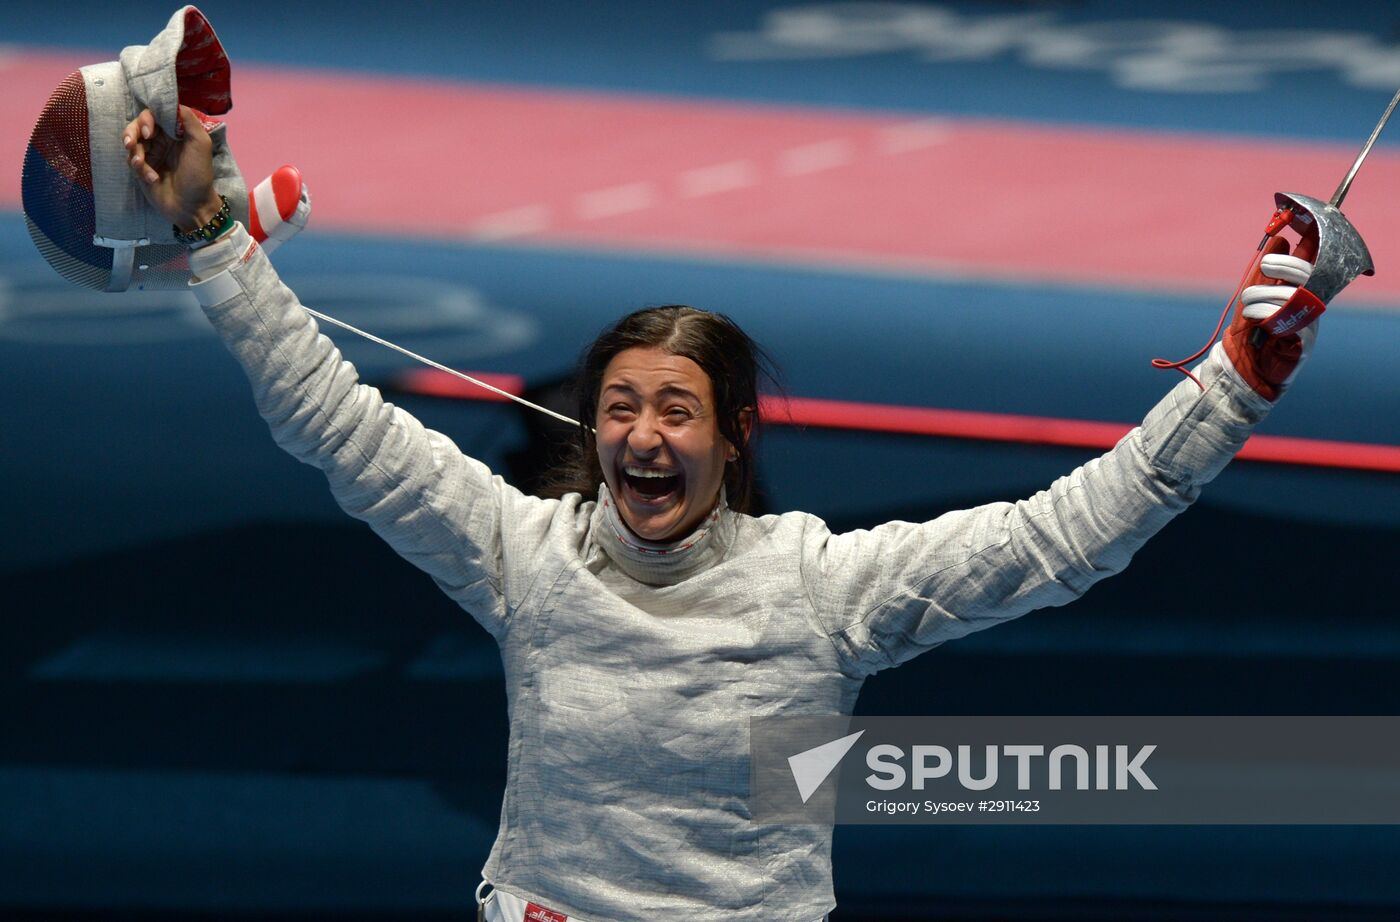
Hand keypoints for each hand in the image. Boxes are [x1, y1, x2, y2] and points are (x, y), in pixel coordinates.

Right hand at [123, 105, 221, 231]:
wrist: (192, 207)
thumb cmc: (199, 175)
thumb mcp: (201, 144)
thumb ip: (189, 121)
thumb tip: (174, 103)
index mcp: (175, 133)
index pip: (155, 115)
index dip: (147, 118)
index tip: (149, 131)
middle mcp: (161, 141)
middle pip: (137, 125)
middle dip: (132, 132)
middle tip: (133, 143)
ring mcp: (151, 155)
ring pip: (131, 142)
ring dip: (134, 152)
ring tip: (140, 164)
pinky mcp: (142, 170)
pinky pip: (131, 161)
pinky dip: (139, 167)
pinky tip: (151, 178)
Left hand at [1222, 236, 1318, 400]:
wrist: (1246, 368)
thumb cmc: (1253, 331)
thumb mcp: (1257, 297)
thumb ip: (1267, 273)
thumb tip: (1280, 240)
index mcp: (1302, 294)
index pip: (1309, 267)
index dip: (1299, 254)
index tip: (1276, 251)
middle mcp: (1310, 307)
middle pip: (1305, 277)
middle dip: (1281, 268)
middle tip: (1263, 268)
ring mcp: (1309, 324)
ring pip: (1288, 296)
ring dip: (1260, 296)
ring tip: (1247, 304)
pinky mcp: (1302, 342)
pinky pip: (1283, 318)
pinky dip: (1262, 313)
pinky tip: (1252, 317)